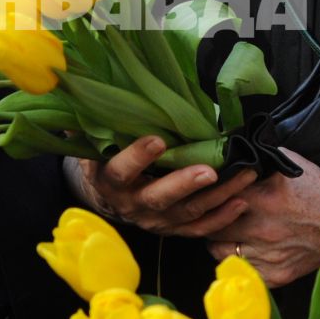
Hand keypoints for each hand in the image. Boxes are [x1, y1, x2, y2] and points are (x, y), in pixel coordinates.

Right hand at [69, 136, 254, 237]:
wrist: (111, 197)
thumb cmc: (108, 159)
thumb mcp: (95, 144)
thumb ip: (92, 123)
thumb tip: (75, 88)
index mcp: (111, 182)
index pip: (121, 171)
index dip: (137, 157)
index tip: (158, 140)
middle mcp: (133, 205)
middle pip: (159, 198)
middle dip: (184, 184)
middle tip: (209, 171)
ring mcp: (156, 221)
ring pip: (188, 212)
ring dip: (218, 195)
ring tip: (244, 175)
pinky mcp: (174, 230)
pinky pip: (200, 228)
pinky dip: (222, 218)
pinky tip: (242, 202)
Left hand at [204, 155, 319, 288]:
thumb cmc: (318, 187)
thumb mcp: (287, 162)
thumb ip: (257, 158)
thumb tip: (231, 150)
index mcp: (260, 198)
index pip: (214, 199)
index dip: (207, 196)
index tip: (207, 194)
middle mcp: (260, 229)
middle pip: (212, 228)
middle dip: (208, 220)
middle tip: (212, 214)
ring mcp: (268, 255)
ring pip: (220, 252)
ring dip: (219, 242)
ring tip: (224, 233)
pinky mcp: (277, 274)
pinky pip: (242, 272)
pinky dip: (237, 262)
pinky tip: (243, 250)